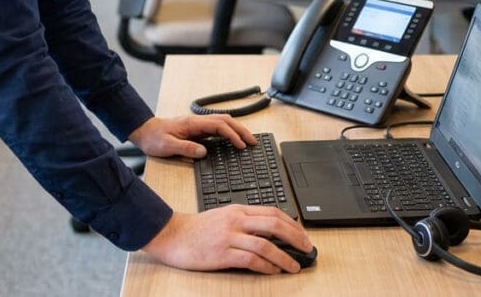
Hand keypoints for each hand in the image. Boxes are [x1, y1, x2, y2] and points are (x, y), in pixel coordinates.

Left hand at [128, 114, 255, 158]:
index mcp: (192, 124)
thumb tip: (204, 151)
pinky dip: (228, 132)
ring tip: (247, 140)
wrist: (144, 132)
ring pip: (223, 122)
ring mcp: (197, 124)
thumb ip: (185, 148)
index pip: (219, 126)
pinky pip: (217, 128)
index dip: (232, 135)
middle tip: (253, 142)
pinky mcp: (196, 129)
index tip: (241, 146)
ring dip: (237, 130)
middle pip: (225, 121)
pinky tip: (232, 140)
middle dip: (241, 130)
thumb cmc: (154, 138)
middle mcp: (197, 121)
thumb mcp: (167, 146)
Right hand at [142, 207, 312, 273]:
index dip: (292, 224)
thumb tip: (269, 232)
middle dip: (295, 237)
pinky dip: (266, 266)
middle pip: (274, 224)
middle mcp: (236, 220)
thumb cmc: (197, 229)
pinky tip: (273, 271)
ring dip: (284, 257)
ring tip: (294, 266)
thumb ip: (244, 221)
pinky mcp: (222, 253)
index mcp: (238, 210)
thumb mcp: (224, 217)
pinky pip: (251, 259)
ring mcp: (229, 236)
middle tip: (307, 248)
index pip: (272, 212)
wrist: (173, 234)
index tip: (303, 235)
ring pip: (266, 244)